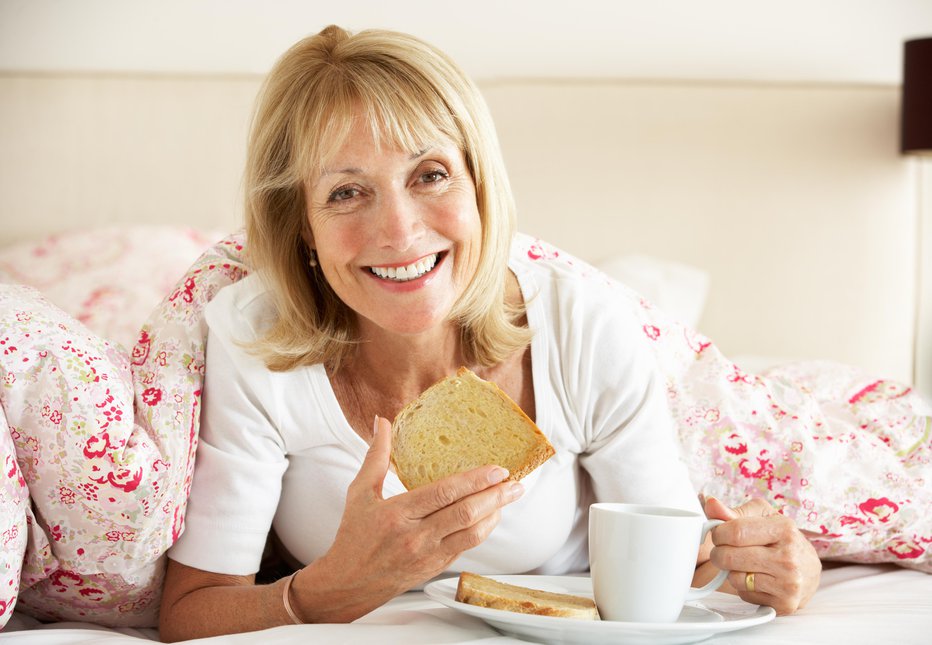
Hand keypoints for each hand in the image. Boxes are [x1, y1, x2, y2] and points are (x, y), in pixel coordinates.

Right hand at [302, 415, 523, 620]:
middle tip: (514, 482)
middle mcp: (416, 536)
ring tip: (510, 496)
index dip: (474, 480)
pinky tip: (492, 515)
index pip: (444, 494)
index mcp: (398, 514)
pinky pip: (467, 547)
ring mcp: (428, 555)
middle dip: (495, 496)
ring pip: (472, 533)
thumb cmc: (353, 537)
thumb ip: (376, 456)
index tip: (496, 469)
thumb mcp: (359, 493)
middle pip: (465, 513)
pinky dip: (483, 530)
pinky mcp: (436, 567)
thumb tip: (382, 423)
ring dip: (495, 514)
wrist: (347, 584)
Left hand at [704, 496, 820, 614]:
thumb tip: (711, 503)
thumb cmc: (781, 539)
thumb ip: (733, 512)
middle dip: (719, 553)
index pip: (735, 531)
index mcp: (784, 529)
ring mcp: (788, 583)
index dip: (718, 533)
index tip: (720, 534)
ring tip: (746, 564)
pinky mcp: (784, 604)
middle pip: (730, 557)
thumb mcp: (762, 517)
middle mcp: (789, 558)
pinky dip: (744, 587)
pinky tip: (757, 579)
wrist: (809, 570)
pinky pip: (744, 594)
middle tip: (726, 550)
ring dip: (731, 571)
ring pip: (734, 578)